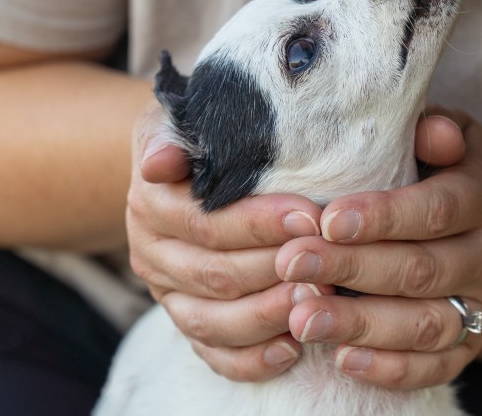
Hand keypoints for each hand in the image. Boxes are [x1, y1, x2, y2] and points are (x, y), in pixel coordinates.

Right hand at [126, 103, 329, 380]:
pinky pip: (213, 354)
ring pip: (212, 321)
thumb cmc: (201, 138)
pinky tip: (291, 350)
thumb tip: (162, 161)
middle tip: (329, 264)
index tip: (311, 216)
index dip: (258, 223)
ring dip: (267, 316)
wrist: (177, 167)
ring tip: (317, 302)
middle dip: (275, 270)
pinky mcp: (187, 322)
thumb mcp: (185, 121)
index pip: (205, 222)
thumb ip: (177, 136)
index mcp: (152, 203)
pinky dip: (250, 359)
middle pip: (214, 274)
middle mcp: (152, 253)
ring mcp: (168, 294)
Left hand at [276, 109, 481, 389]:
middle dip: (354, 267)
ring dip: (362, 323)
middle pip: (424, 269)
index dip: (386, 215)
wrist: (461, 223)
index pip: (441, 207)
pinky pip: (435, 366)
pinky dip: (389, 368)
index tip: (329, 220)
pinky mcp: (470, 344)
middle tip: (293, 264)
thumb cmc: (422, 168)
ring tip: (303, 318)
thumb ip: (429, 129)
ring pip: (427, 323)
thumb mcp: (428, 137)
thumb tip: (434, 132)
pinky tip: (341, 357)